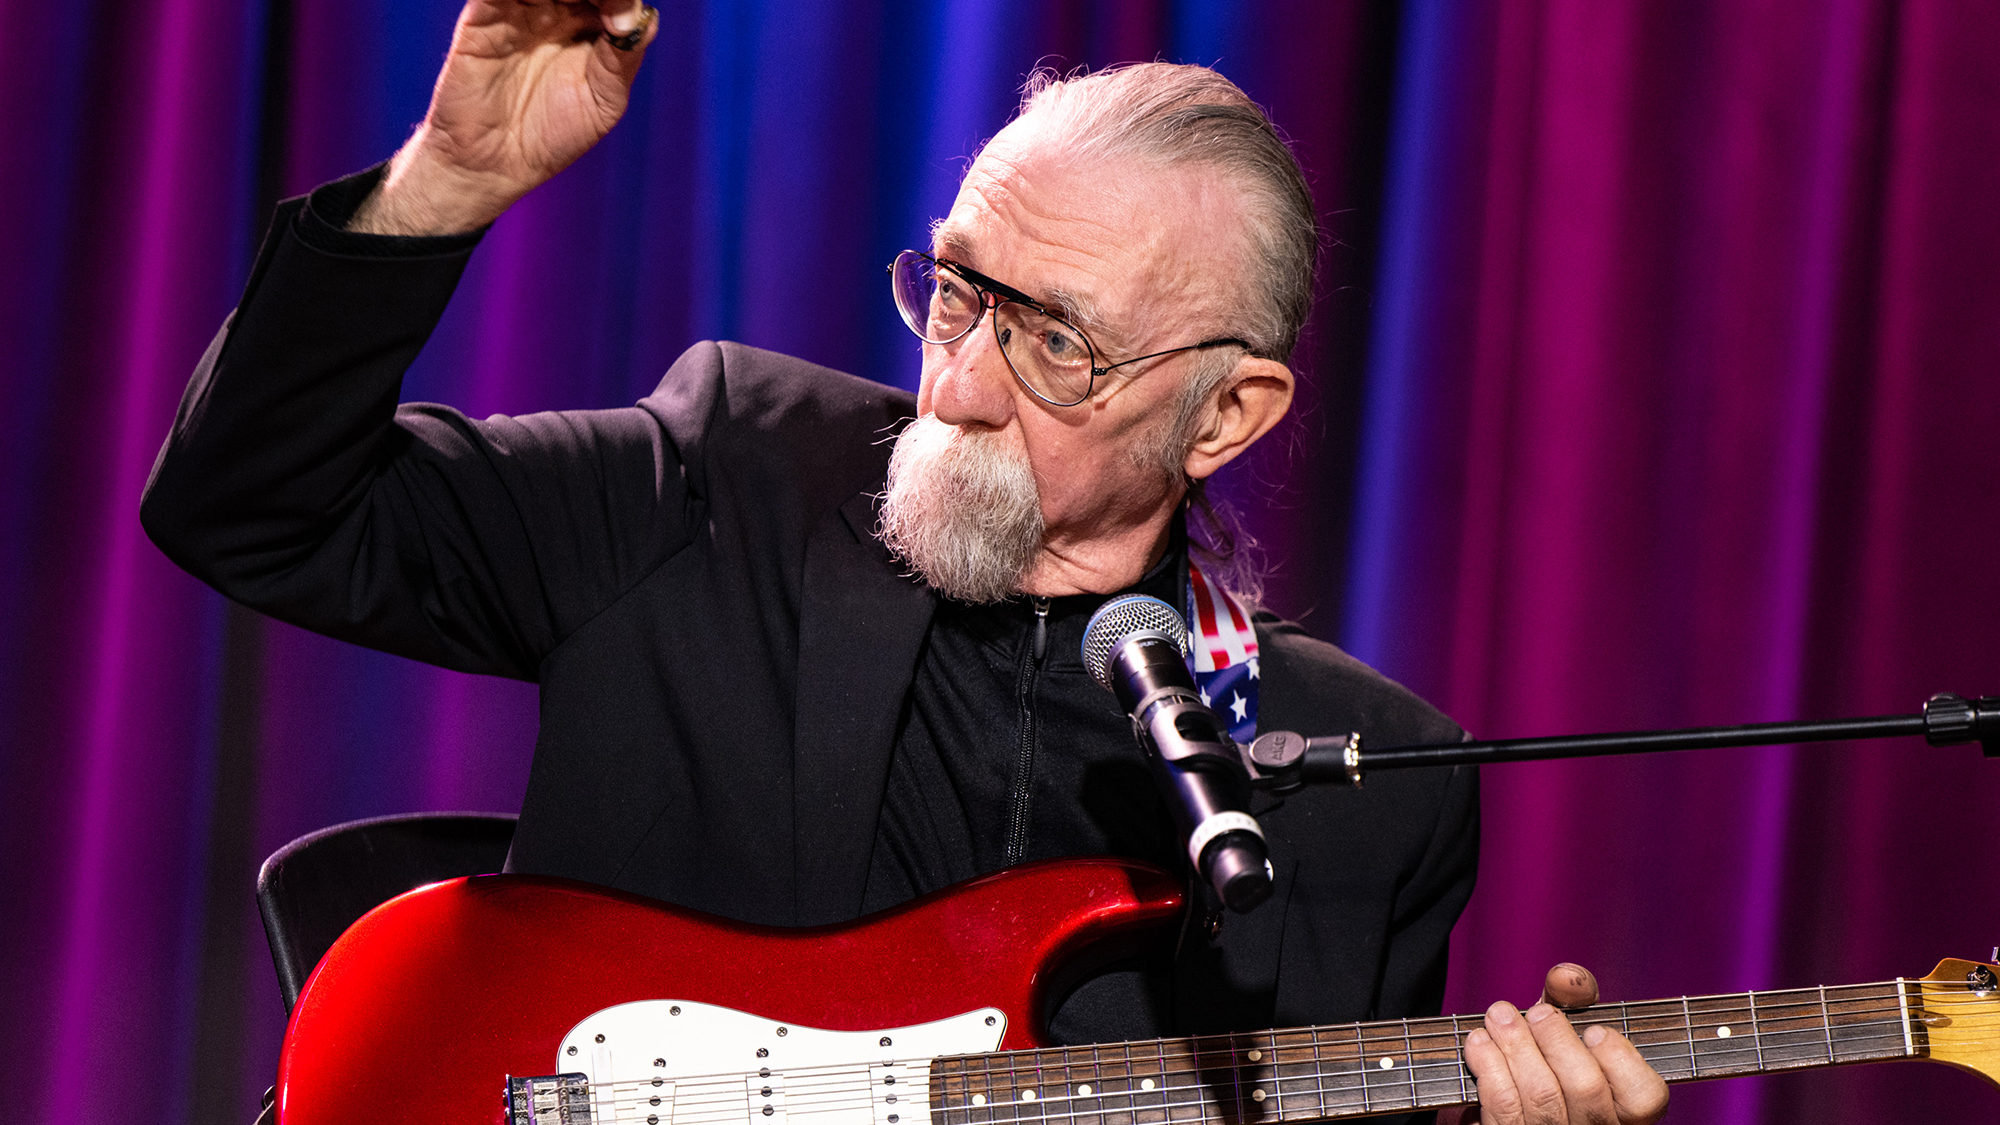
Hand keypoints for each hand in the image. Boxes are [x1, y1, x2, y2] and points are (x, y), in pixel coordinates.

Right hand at [351, 0, 657, 235]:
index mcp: (592, 24)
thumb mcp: (603, 101)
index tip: (624, 17)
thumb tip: (644, 17)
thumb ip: (623, 57)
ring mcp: (519, 8)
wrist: (495, 163)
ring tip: (572, 4)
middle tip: (607, 7)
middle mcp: (557, 8)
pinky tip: (539, 2)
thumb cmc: (552, 134)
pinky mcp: (483, 15)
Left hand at [1440, 963, 1667, 1124]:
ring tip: (1499, 1017)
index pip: (1645, 1097)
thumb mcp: (1564, 1029)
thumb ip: (1572, 999)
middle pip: (1586, 1087)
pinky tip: (1480, 1044)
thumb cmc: (1545, 1062)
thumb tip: (1566, 976)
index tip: (1594, 1030)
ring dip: (1516, 1044)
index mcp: (1623, 1114)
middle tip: (1536, 1013)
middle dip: (1556, 1039)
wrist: (1503, 1106)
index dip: (1620, 1059)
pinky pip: (1503, 1105)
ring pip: (1541, 1096)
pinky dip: (1489, 1065)